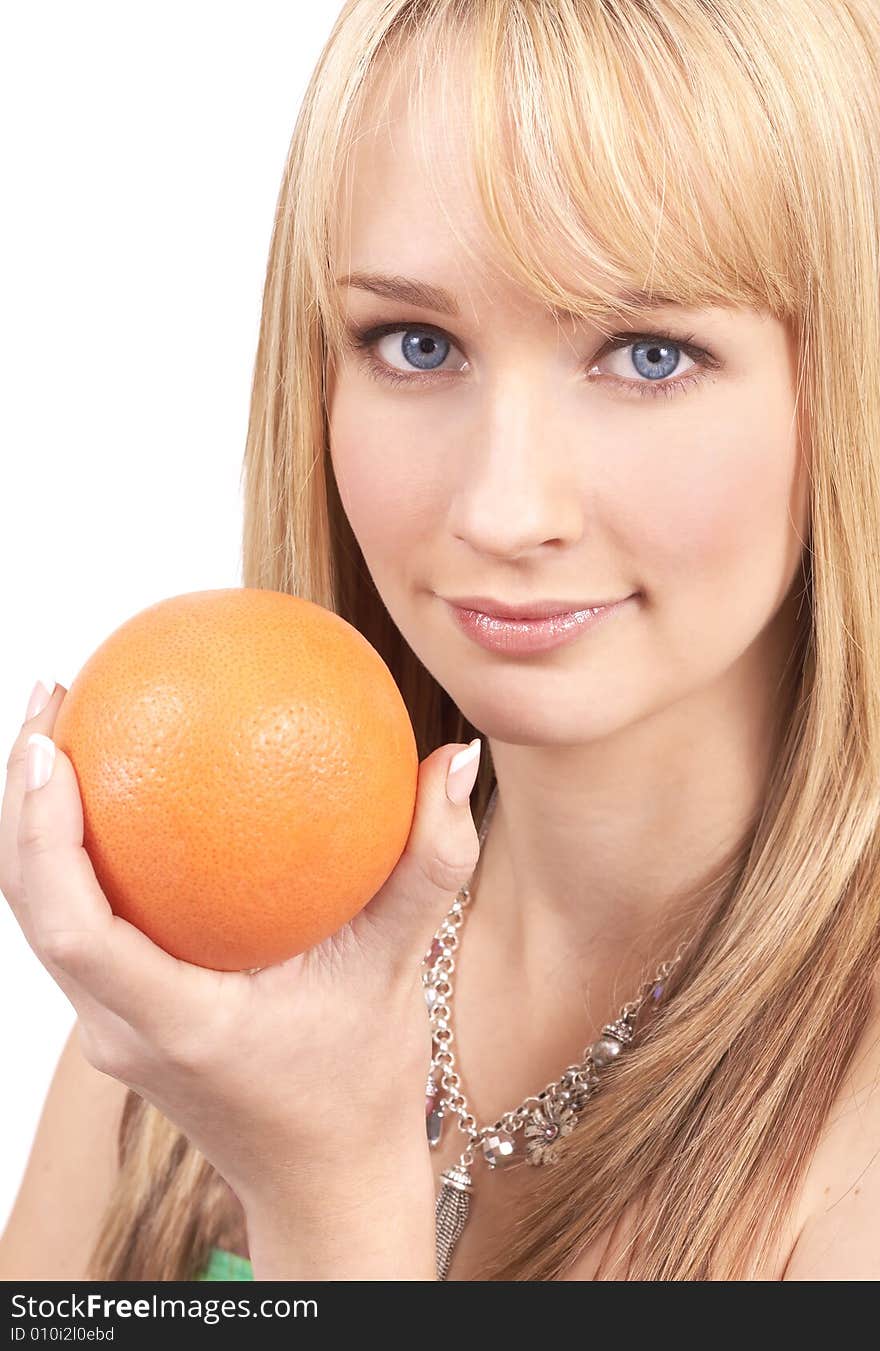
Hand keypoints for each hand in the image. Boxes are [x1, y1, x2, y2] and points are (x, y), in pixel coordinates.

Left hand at [0, 681, 482, 1220]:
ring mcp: (112, 1032)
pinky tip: (117, 799)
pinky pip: (78, 928)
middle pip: (28, 908)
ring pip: (40, 918)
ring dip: (34, 827)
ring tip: (58, 729)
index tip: (48, 744)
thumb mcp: (403, 969)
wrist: (326, 1182)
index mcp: (176, 1023)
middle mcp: (121, 1030)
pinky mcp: (121, 1023)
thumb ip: (431, 864)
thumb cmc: (363, 1087)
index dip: (41, 833)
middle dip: (19, 800)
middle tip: (50, 693)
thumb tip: (456, 758)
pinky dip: (72, 859)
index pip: (74, 927)